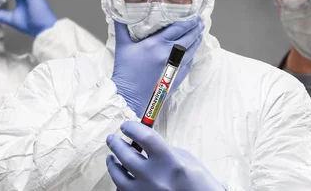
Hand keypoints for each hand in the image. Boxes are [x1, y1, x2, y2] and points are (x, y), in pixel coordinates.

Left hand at [106, 121, 223, 190]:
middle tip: (111, 138)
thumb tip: (144, 144)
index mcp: (170, 161)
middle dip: (116, 144)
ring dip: (112, 165)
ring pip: (119, 177)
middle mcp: (155, 178)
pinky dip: (120, 183)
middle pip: (126, 156)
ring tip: (111, 158)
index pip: (145, 137)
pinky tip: (121, 177)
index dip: (132, 128)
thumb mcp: (185, 159)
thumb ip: (164, 150)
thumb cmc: (199, 181)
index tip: (125, 126)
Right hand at [111, 19, 202, 117]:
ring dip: (197, 40)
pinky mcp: (177, 76)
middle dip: (196, 28)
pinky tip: (192, 50)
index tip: (194, 14)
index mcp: (156, 44)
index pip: (178, 28)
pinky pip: (189, 63)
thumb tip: (117, 13)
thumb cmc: (125, 71)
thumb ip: (121, 27)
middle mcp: (169, 54)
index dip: (188, 20)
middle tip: (200, 21)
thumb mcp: (122, 46)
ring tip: (199, 33)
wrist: (129, 96)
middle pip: (189, 37)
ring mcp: (175, 66)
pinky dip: (192, 54)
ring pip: (192, 50)